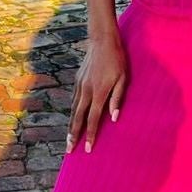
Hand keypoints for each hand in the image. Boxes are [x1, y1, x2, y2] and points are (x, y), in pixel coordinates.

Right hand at [68, 29, 127, 153]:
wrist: (102, 40)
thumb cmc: (117, 60)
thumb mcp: (123, 79)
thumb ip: (117, 99)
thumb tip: (113, 118)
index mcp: (98, 93)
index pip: (92, 119)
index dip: (90, 135)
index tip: (87, 148)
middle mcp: (85, 91)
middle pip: (77, 118)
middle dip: (73, 135)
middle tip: (69, 150)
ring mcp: (79, 85)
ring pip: (73, 110)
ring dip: (70, 125)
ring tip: (68, 139)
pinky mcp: (77, 80)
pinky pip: (73, 100)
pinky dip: (71, 112)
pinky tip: (72, 118)